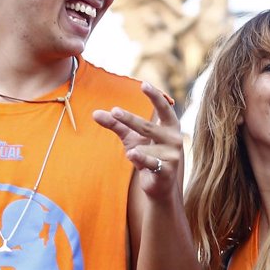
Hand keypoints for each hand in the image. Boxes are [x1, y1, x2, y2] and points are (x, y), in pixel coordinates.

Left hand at [93, 81, 182, 202]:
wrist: (160, 186)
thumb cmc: (148, 155)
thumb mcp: (132, 138)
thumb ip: (117, 125)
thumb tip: (95, 113)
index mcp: (170, 127)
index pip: (165, 108)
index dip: (155, 96)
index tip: (144, 84)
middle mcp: (175, 139)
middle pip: (149, 126)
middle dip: (131, 119)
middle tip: (114, 111)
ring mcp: (173, 155)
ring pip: (146, 146)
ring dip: (136, 148)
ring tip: (131, 151)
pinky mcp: (167, 171)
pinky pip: (150, 161)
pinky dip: (140, 157)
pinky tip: (132, 153)